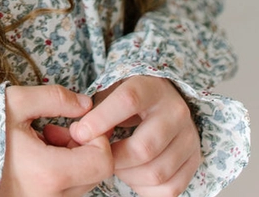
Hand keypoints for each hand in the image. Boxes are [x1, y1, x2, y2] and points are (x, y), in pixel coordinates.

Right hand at [0, 85, 113, 196]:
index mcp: (50, 174)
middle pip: (95, 173)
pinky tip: (38, 158)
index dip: (96, 136)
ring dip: (72, 159)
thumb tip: (86, 104)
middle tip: (53, 129)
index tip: (73, 123)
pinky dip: (61, 172)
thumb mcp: (15, 103)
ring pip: (82, 182)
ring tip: (42, 142)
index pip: (103, 161)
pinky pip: (66, 190)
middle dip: (82, 146)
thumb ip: (55, 98)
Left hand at [69, 76, 201, 196]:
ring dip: (128, 176)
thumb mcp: (112, 91)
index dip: (101, 119)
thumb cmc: (129, 97)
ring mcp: (189, 137)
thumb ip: (95, 110)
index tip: (79, 133)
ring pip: (156, 172)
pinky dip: (146, 188)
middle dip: (114, 158)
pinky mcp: (195, 159)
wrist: (163, 99)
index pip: (128, 101)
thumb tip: (78, 135)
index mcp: (152, 87)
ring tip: (116, 164)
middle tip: (99, 156)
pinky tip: (134, 173)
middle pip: (144, 148)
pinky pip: (170, 188)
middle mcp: (176, 111)